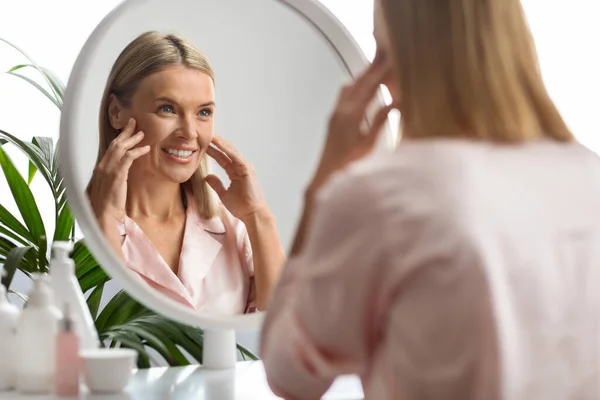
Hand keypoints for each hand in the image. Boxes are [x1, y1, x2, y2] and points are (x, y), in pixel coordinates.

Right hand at [88, 118, 149, 224]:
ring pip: (120, 147)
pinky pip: (128, 158)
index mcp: (100, 169)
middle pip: (114, 144)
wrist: (103, 215)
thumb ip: (115, 178)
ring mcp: (108, 170)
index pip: (110, 149)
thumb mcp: (110, 188)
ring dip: (132, 139)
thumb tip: (123, 174)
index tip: (126, 131)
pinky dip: (137, 151)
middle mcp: (102, 166)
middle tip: (134, 123)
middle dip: (125, 132)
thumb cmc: (108, 206)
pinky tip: (146, 149)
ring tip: (142, 133)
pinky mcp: (117, 175)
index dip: (119, 138)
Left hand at [204, 136, 268, 220]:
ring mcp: (245, 167)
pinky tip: (219, 143)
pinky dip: (227, 149)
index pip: (222, 158)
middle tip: (205, 134)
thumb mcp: (224, 194)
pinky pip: (235, 157)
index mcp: (236, 172)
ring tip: (211, 135)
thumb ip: (216, 184)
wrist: (252, 214)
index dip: (213, 151)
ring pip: (231, 151)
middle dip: (216, 143)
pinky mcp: (247, 169)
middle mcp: (241, 167)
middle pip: (226, 152)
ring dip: (221, 143)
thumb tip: (207, 177)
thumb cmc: (242, 206)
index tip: (202, 145)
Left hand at [309, 55, 393, 192]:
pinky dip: (355, 85)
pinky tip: (360, 86)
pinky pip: (344, 94)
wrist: (327, 174)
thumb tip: (394, 103)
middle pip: (358, 82)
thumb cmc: (348, 164)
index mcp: (352, 115)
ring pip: (350, 87)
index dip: (380, 73)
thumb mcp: (369, 144)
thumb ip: (380, 121)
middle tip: (383, 54)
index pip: (369, 87)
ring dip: (363, 76)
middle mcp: (341, 110)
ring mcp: (335, 113)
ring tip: (375, 66)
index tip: (390, 61)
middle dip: (371, 68)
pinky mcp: (333, 118)